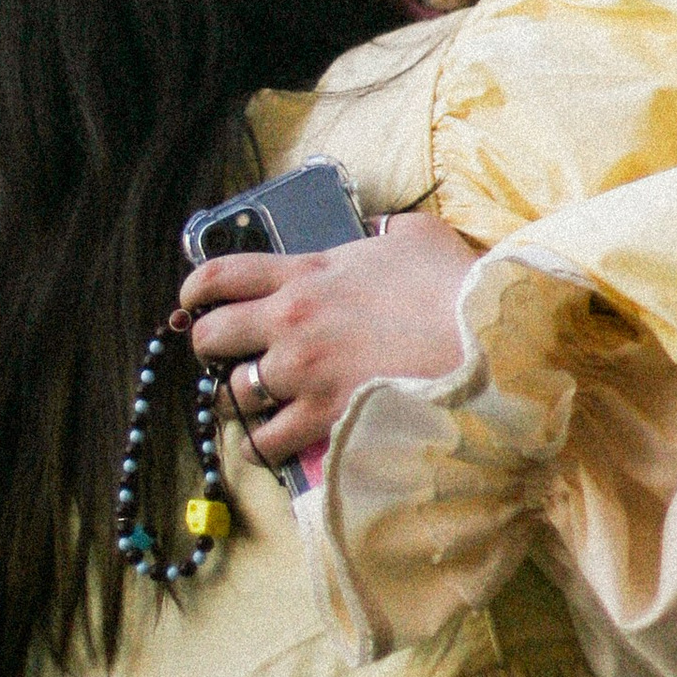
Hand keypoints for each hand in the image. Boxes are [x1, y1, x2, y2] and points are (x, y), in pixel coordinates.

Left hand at [178, 215, 478, 465]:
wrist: (484, 340)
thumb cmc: (454, 284)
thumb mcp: (412, 234)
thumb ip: (379, 231)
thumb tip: (370, 234)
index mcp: (307, 271)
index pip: (220, 274)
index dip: (195, 291)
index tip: (193, 304)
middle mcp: (290, 320)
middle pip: (209, 337)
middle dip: (212, 349)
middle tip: (230, 357)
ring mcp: (302, 372)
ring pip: (230, 395)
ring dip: (239, 400)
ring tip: (257, 403)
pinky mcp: (322, 417)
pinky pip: (262, 442)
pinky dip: (260, 445)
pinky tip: (270, 441)